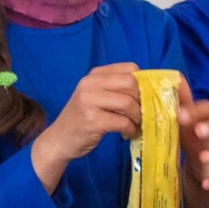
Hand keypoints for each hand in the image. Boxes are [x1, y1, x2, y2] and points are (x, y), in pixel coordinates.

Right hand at [32, 63, 140, 192]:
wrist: (59, 139)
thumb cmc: (82, 118)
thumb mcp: (96, 96)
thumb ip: (115, 89)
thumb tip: (149, 91)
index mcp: (95, 75)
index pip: (130, 68)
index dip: (142, 83)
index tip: (142, 98)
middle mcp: (90, 83)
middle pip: (131, 83)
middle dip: (141, 101)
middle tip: (139, 114)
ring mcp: (89, 101)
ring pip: (128, 103)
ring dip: (137, 118)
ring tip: (134, 126)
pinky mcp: (92, 120)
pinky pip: (122, 122)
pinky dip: (130, 130)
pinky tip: (126, 134)